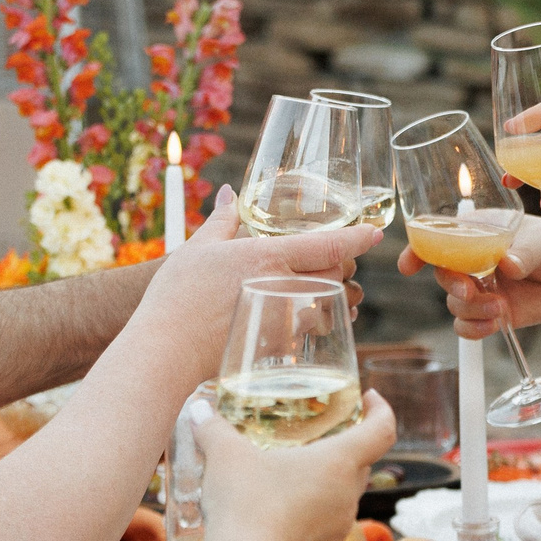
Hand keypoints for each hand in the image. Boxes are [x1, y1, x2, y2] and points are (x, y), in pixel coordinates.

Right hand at [138, 191, 377, 381]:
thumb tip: (227, 192)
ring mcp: (286, 321)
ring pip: (329, 303)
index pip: (329, 245)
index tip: (374, 233)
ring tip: (322, 286)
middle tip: (336, 257)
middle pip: (337, 272)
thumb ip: (221, 219)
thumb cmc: (178, 295)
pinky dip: (315, 320)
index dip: (357, 238)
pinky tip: (303, 317)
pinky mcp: (281, 348)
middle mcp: (285, 287)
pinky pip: (312, 331)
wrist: (166, 349)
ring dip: (333, 293)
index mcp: (269, 257)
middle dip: (343, 263)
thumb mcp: (198, 248)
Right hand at [197, 395, 396, 540]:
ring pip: (341, 497)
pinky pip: (322, 526)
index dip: (381, 410)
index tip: (369, 398)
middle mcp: (347, 495)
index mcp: (338, 462)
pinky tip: (277, 513)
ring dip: (322, 485)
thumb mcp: (224, 456)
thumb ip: (212, 428)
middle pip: (361, 464)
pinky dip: (307, 515)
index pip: (382, 430)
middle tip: (319, 437)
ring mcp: (337, 529)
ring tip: (290, 476)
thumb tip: (199, 409)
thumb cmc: (245, 503)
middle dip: (346, 448)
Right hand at [395, 217, 540, 338]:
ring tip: (500, 307)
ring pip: (455, 303)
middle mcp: (470, 260)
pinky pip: (467, 326)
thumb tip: (508, 264)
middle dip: (451, 285)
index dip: (417, 250)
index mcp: (475, 232)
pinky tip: (493, 325)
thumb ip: (524, 253)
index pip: (436, 238)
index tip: (409, 265)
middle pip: (441, 274)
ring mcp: (478, 288)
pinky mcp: (489, 313)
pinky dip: (474, 329)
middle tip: (471, 291)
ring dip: (472, 310)